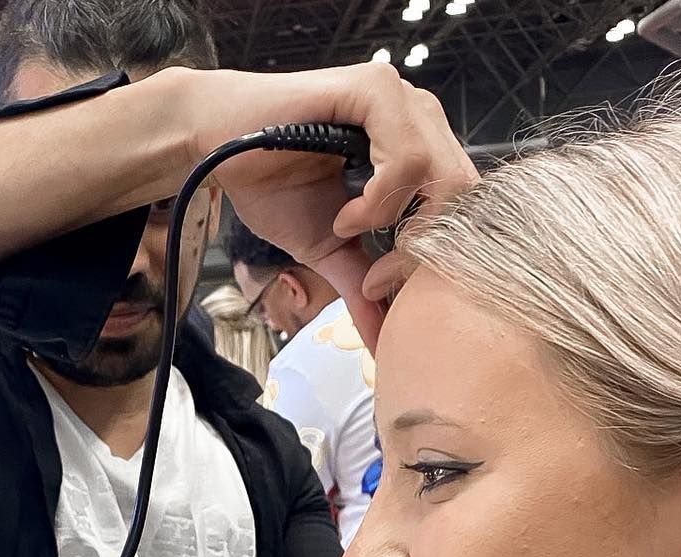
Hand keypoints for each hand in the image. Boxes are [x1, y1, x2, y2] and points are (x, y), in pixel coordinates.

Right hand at [180, 64, 476, 344]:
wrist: (216, 147)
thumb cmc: (269, 183)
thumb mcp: (327, 247)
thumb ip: (361, 284)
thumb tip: (382, 341)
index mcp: (417, 149)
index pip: (461, 207)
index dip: (430, 259)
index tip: (378, 286)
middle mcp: (419, 120)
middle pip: (465, 193)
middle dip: (422, 246)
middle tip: (375, 271)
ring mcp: (401, 101)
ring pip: (444, 175)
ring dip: (393, 220)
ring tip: (348, 228)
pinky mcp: (376, 91)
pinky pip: (409, 155)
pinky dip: (381, 198)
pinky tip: (346, 212)